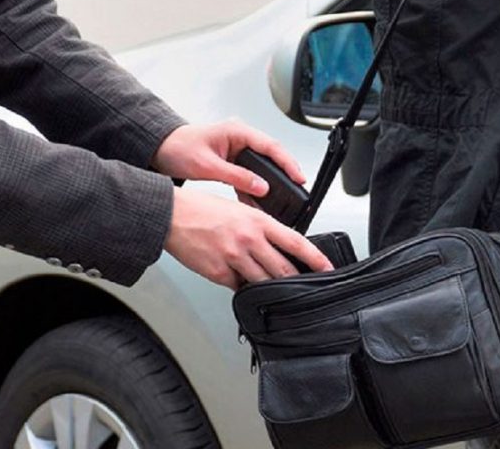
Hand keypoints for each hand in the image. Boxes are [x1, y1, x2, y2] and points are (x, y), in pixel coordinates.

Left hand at [152, 121, 305, 197]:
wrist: (160, 150)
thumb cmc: (178, 148)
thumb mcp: (208, 165)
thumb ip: (236, 176)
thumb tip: (261, 187)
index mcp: (238, 131)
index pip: (272, 147)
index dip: (288, 163)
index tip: (299, 178)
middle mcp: (240, 139)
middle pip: (271, 158)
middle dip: (283, 177)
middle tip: (294, 193)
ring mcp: (237, 151)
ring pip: (262, 170)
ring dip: (268, 187)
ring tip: (276, 204)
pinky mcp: (232, 163)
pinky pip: (249, 177)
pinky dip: (252, 191)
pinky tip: (256, 204)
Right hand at [164, 188, 332, 288]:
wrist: (171, 216)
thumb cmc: (203, 209)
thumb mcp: (239, 210)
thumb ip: (260, 228)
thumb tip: (276, 246)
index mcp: (258, 221)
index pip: (296, 242)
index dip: (316, 259)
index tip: (328, 269)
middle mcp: (249, 239)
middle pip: (283, 269)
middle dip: (296, 281)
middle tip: (303, 287)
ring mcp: (233, 258)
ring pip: (263, 282)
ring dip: (270, 288)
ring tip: (274, 289)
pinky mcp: (218, 273)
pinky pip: (239, 287)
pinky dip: (243, 287)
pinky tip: (242, 281)